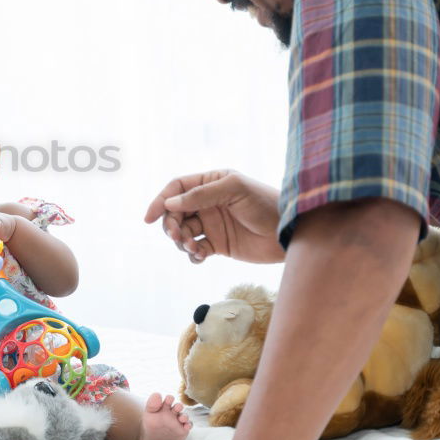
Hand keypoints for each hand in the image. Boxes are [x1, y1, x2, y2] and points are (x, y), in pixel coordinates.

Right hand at [144, 169, 284, 264]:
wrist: (290, 233)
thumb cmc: (268, 204)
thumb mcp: (234, 190)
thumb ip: (201, 194)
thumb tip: (171, 203)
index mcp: (211, 183)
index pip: (177, 189)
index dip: (161, 201)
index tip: (150, 217)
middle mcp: (208, 202)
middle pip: (175, 212)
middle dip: (171, 225)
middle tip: (178, 237)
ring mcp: (212, 224)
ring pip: (182, 232)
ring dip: (182, 242)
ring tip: (194, 248)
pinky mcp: (218, 244)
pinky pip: (195, 250)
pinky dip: (192, 255)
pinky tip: (200, 257)